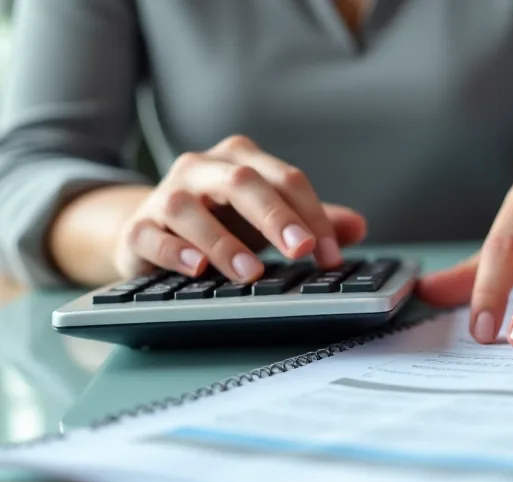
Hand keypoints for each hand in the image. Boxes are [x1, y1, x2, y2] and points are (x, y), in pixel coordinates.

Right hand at [113, 135, 365, 281]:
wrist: (153, 233)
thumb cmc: (223, 222)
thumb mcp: (271, 221)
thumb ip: (314, 222)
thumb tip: (357, 227)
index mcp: (241, 160)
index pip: (286, 180)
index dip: (312, 216)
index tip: (330, 255)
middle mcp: (202, 169)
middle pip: (242, 181)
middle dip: (276, 216)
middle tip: (301, 250)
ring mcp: (165, 195)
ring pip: (190, 208)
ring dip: (224, 242)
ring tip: (252, 272)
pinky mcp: (138, 228)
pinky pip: (152, 235)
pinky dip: (174, 252)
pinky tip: (197, 268)